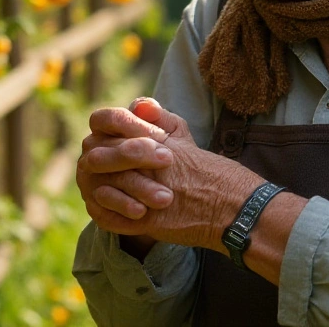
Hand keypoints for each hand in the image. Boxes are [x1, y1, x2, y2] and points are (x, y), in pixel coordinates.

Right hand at [76, 105, 176, 222]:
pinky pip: (103, 210)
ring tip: (165, 196)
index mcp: (105, 131)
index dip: (128, 124)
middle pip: (103, 151)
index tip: (158, 135)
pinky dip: (123, 210)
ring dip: (136, 188)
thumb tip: (145, 107)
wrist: (172, 193)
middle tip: (169, 160)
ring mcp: (89, 182)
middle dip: (137, 155)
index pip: (104, 119)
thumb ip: (159, 117)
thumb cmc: (167, 154)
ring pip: (105, 183)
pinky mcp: (94, 208)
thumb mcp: (171, 133)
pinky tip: (143, 212)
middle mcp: (91, 155)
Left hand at [110, 98, 265, 251]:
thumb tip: (138, 105)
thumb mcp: (184, 137)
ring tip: (105, 187)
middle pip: (95, 154)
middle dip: (97, 159)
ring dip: (99, 186)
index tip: (109, 136)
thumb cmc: (212, 171)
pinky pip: (106, 217)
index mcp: (152, 137)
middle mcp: (144, 162)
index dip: (103, 127)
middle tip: (97, 165)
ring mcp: (143, 192)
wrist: (233, 207)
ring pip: (98, 186)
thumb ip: (158, 118)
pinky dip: (104, 212)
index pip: (106, 120)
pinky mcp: (145, 222)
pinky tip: (110, 209)